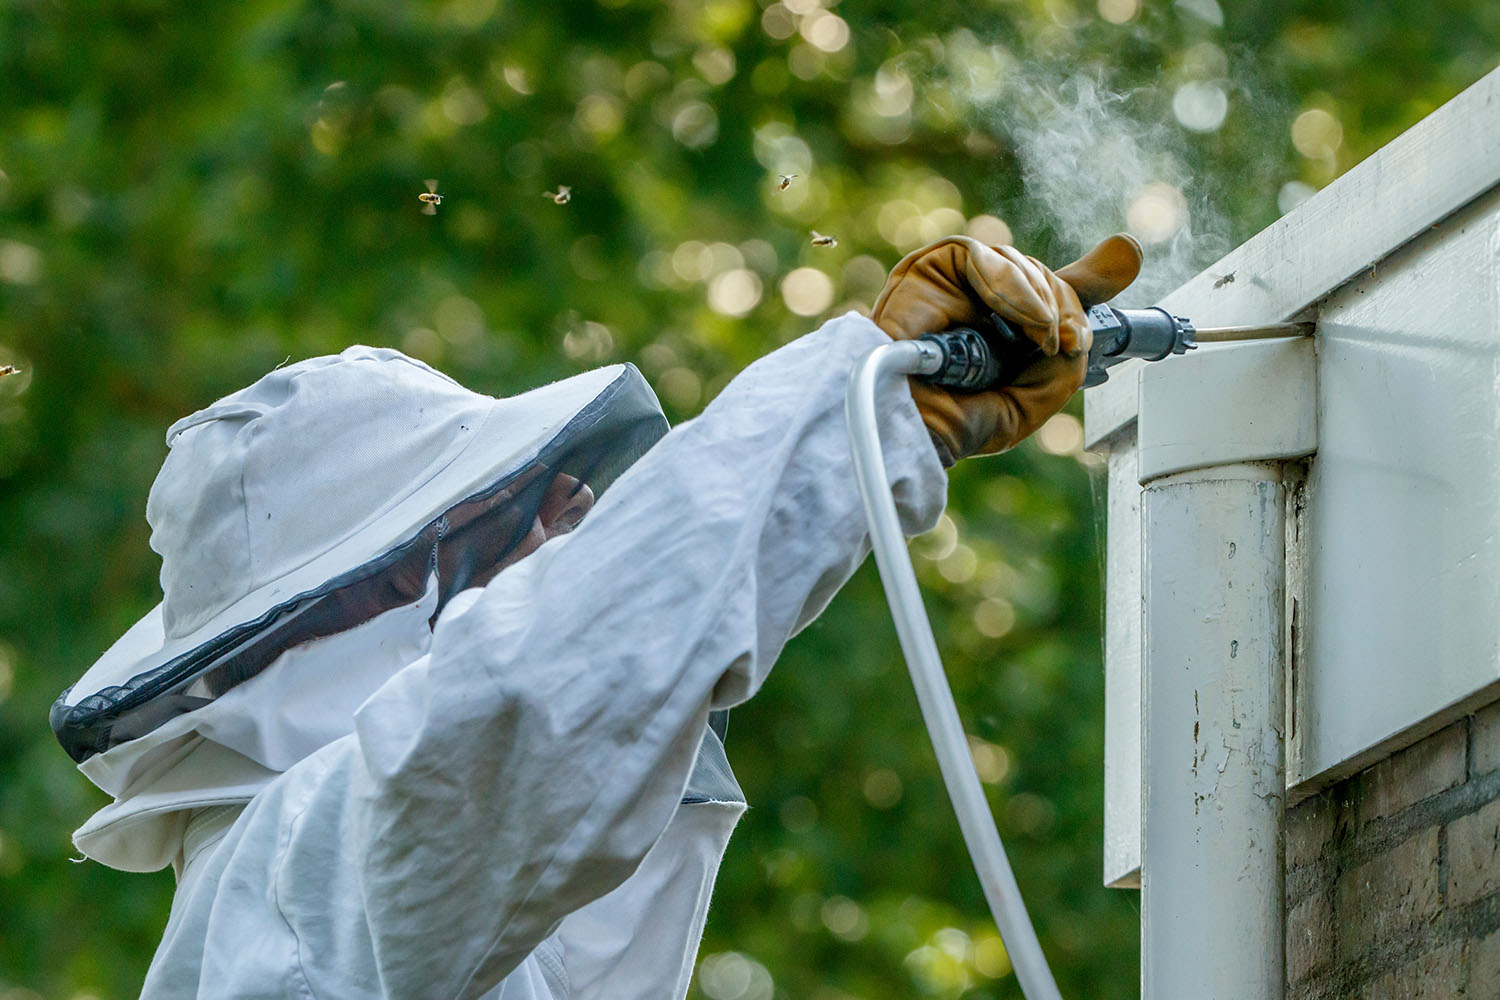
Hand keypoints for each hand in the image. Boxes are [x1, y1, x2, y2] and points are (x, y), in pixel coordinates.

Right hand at [871, 233, 1141, 462]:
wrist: (909, 424)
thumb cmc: (955, 423)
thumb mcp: (1031, 400)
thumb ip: (1067, 362)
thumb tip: (1083, 326)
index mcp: (1001, 336)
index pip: (1049, 294)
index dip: (1090, 276)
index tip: (1126, 256)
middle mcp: (978, 306)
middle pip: (1041, 278)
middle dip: (1067, 307)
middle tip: (1068, 343)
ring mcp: (953, 286)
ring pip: (1018, 263)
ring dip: (1043, 300)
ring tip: (1044, 340)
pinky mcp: (929, 268)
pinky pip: (981, 254)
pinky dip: (1011, 284)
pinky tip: (1022, 317)